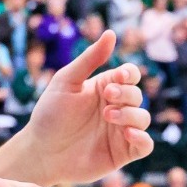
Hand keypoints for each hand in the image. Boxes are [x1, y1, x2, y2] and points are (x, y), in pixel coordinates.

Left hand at [5, 32, 151, 184]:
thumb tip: (111, 33)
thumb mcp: (67, 81)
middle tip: (106, 98)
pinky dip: (143, 138)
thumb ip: (90, 59)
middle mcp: (116, 107)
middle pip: (137, 95)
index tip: (118, 77)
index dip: (129, 74)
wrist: (40, 152)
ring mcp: (120, 130)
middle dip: (125, 94)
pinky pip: (145, 145)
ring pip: (143, 118)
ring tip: (109, 116)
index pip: (129, 75)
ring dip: (131, 114)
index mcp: (104, 88)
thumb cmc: (50, 114)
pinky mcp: (122, 153)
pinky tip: (128, 134)